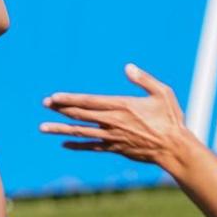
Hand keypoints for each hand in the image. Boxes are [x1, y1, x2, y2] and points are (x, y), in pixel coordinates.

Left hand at [40, 64, 193, 168]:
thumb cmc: (170, 119)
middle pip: (80, 115)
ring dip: (60, 129)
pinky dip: (77, 145)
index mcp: (122, 106)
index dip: (69, 99)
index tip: (54, 97)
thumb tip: (127, 67)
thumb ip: (144, 79)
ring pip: (81, 132)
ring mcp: (112, 137)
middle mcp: (113, 121)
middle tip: (44, 104)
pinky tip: (63, 143)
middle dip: (60, 109)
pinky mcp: (115, 149)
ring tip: (42, 127)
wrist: (174, 148)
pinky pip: (91, 147)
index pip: (88, 101)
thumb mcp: (162, 93)